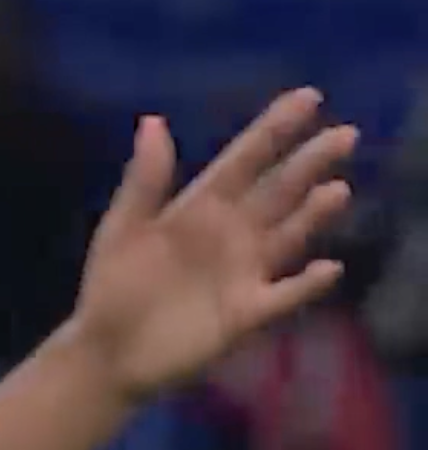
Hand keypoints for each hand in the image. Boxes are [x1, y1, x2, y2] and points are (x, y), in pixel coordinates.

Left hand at [70, 89, 356, 399]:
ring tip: (337, 190)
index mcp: (199, 208)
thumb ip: (145, 181)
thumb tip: (153, 121)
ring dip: (313, 215)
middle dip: (309, 163)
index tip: (309, 97)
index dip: (274, 130)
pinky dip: (306, 285)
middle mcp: (231, 234)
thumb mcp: (122, 230)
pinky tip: (329, 269)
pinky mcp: (246, 313)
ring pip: (288, 236)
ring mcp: (243, 272)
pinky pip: (284, 296)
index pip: (244, 161)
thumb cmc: (112, 288)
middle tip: (345, 135)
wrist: (106, 353)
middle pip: (278, 191)